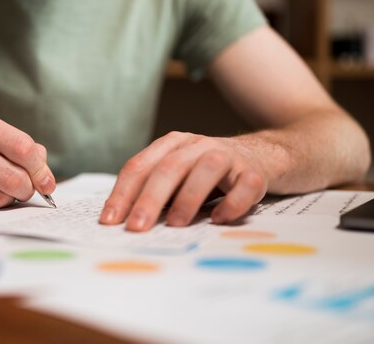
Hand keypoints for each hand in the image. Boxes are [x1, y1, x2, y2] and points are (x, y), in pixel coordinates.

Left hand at [99, 132, 267, 230]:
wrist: (264, 155)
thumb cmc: (208, 172)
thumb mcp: (178, 174)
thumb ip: (155, 191)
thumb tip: (124, 222)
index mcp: (171, 145)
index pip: (139, 167)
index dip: (122, 194)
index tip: (109, 221)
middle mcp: (197, 145)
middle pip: (168, 168)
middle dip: (148, 199)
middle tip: (136, 227)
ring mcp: (227, 156)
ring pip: (206, 170)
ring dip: (188, 198)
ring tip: (175, 224)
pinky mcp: (254, 172)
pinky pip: (245, 186)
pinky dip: (232, 204)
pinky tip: (219, 220)